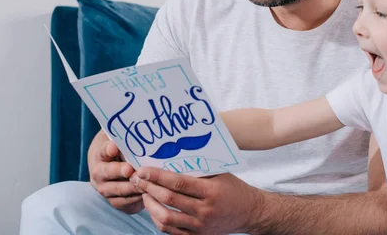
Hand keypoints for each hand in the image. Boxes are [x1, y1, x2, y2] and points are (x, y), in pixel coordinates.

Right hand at [88, 132, 143, 213]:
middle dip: (119, 171)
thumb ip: (129, 139)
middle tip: (130, 169)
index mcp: (100, 155)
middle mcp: (99, 173)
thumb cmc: (122, 151)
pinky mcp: (114, 201)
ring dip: (131, 187)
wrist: (112, 170)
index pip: (103, 150)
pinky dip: (136, 198)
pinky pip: (124, 202)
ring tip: (145, 182)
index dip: (108, 149)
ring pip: (116, 190)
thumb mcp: (121, 142)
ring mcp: (105, 189)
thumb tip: (147, 128)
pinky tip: (148, 193)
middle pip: (106, 173)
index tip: (115, 147)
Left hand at [130, 168, 264, 234]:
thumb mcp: (220, 174)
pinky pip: (171, 231)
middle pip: (169, 200)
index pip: (178, 183)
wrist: (250, 212)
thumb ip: (198, 169)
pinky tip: (154, 209)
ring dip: (150, 205)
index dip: (157, 176)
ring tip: (144, 194)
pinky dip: (158, 220)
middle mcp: (205, 210)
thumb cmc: (234, 188)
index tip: (143, 170)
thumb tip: (171, 159)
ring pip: (166, 218)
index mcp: (211, 191)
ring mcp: (200, 226)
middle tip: (136, 179)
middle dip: (148, 188)